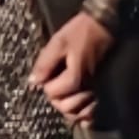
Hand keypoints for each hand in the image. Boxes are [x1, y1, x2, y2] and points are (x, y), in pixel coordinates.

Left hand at [30, 11, 116, 125]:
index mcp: (75, 77)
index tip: (46, 74)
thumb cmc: (80, 32)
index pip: (52, 93)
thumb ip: (44, 64)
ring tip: (63, 95)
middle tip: (53, 85)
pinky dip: (84, 112)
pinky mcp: (104, 90)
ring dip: (68, 107)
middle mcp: (88, 88)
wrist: (104, 25)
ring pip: (80, 113)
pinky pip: (94, 111)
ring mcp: (98, 91)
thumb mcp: (58, 43)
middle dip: (55, 98)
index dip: (45, 84)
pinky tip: (77, 106)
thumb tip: (33, 82)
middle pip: (65, 108)